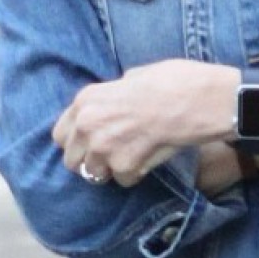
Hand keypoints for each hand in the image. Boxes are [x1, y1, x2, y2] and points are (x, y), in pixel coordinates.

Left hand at [54, 61, 238, 187]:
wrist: (197, 99)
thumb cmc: (172, 81)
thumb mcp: (132, 76)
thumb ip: (112, 95)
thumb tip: (113, 102)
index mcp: (86, 100)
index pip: (60, 135)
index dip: (77, 142)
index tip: (92, 144)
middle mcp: (88, 125)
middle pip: (73, 161)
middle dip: (92, 160)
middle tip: (114, 155)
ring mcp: (104, 147)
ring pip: (95, 174)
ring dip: (112, 169)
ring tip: (133, 155)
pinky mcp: (124, 166)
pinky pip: (123, 181)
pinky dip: (136, 174)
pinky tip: (149, 158)